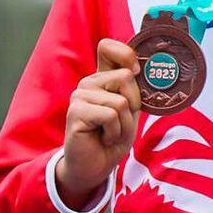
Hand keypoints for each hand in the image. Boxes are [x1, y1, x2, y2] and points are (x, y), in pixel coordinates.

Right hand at [56, 38, 141, 209]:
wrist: (95, 166)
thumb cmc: (113, 137)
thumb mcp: (130, 110)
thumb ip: (133, 89)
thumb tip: (137, 68)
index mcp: (102, 78)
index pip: (108, 47)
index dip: (125, 53)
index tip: (136, 70)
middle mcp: (89, 83)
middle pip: (126, 77)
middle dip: (133, 105)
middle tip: (119, 122)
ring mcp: (80, 96)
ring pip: (121, 101)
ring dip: (123, 124)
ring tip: (110, 132)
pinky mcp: (76, 111)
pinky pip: (111, 115)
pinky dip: (114, 132)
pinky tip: (103, 138)